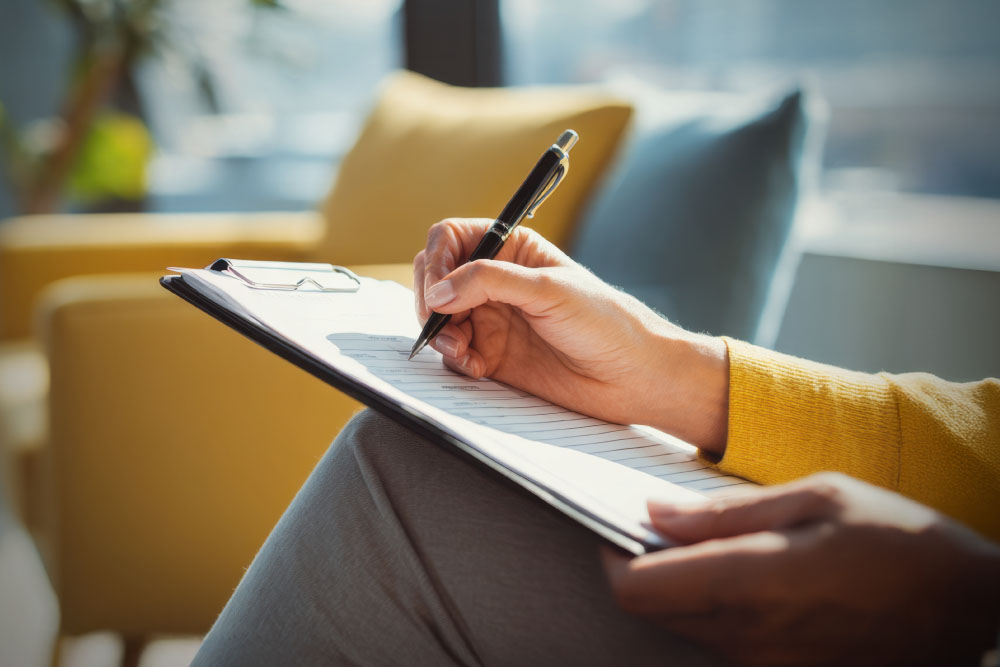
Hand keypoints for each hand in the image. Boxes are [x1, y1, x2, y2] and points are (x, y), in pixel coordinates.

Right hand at [413, 218, 728, 450]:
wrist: (632, 376)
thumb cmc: (605, 323)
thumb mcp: (547, 289)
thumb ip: (488, 282)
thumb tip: (438, 290)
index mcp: (512, 250)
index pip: (452, 239)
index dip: (438, 259)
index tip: (438, 288)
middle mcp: (496, 281)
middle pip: (437, 278)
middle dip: (431, 299)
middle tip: (440, 322)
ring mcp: (492, 319)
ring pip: (440, 318)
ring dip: (441, 333)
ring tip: (462, 350)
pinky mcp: (492, 355)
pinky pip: (454, 353)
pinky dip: (456, 360)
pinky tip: (476, 366)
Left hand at [603, 472, 999, 665]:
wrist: (975, 611)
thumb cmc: (901, 541)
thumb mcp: (817, 498)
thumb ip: (726, 511)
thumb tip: (654, 514)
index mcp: (752, 583)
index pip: (637, 590)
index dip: (611, 558)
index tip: (617, 528)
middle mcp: (750, 637)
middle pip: (654, 612)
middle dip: (645, 568)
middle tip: (667, 527)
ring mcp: (768, 666)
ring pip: (686, 629)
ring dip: (680, 590)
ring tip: (713, 546)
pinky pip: (725, 645)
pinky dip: (714, 612)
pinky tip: (745, 579)